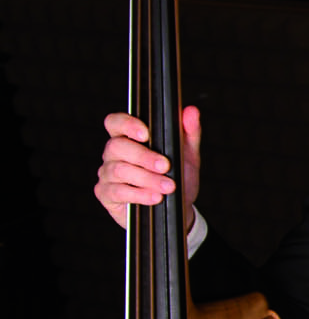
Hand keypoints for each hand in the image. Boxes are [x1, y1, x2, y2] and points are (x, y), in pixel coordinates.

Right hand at [95, 105, 200, 231]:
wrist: (178, 207)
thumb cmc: (178, 177)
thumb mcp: (187, 155)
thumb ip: (189, 133)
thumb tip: (191, 111)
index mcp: (129, 138)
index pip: (116, 122)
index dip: (126, 124)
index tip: (146, 134)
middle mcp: (114, 154)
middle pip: (117, 146)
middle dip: (144, 156)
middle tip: (165, 166)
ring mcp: (107, 173)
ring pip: (119, 170)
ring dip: (147, 178)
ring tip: (168, 186)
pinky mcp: (107, 194)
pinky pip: (117, 191)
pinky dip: (139, 194)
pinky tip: (155, 197)